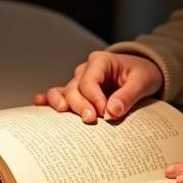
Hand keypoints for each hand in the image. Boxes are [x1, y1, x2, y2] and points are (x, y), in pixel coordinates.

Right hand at [33, 51, 162, 122]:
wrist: (144, 73)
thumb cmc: (144, 73)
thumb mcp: (143, 81)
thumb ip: (129, 95)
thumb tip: (112, 111)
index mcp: (100, 61)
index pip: (89, 81)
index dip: (93, 98)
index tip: (103, 113)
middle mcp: (86, 70)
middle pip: (75, 89)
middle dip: (80, 105)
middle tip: (91, 120)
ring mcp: (80, 81)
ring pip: (64, 92)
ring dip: (61, 103)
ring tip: (61, 111)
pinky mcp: (79, 93)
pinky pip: (59, 94)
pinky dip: (48, 99)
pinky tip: (38, 104)